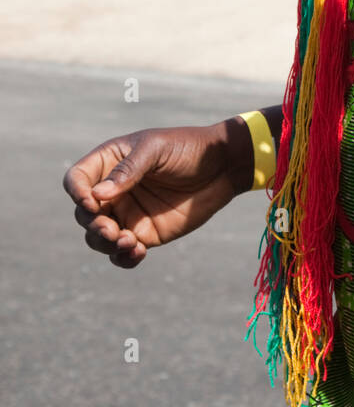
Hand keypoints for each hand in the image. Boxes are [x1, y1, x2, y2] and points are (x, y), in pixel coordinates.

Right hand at [62, 121, 248, 268]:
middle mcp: (113, 190)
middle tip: (112, 230)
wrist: (222, 166)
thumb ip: (129, 169)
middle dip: (93, 224)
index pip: (77, 180)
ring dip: (105, 244)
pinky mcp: (145, 233)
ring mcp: (128, 213)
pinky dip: (123, 258)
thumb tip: (98, 195)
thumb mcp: (157, 149)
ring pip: (98, 237)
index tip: (92, 203)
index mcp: (110, 162)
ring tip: (129, 242)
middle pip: (83, 213)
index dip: (77, 193)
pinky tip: (138, 253)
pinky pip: (123, 252)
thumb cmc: (188, 147)